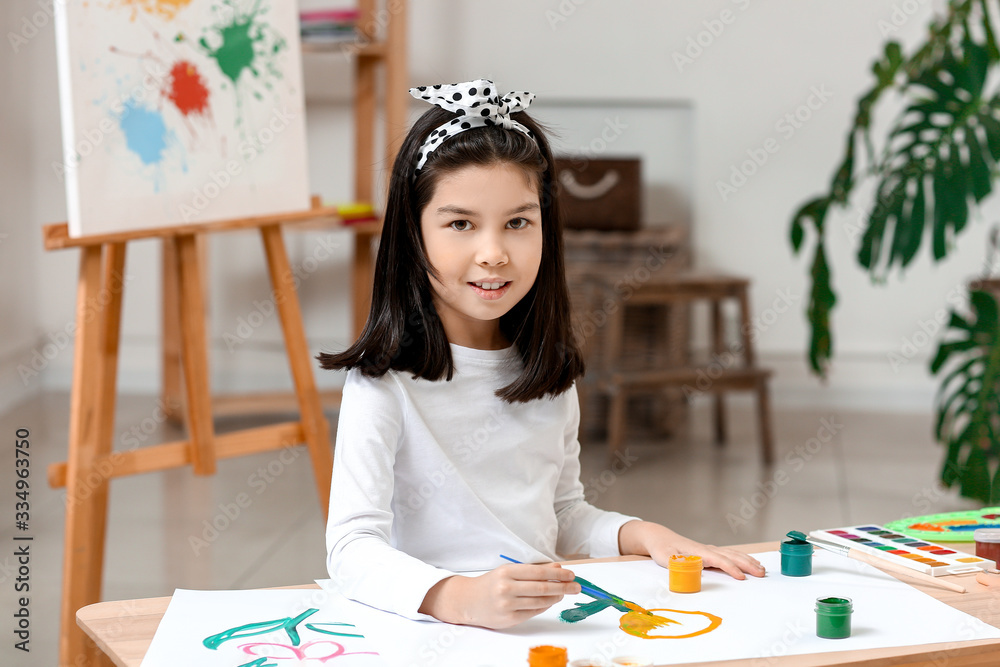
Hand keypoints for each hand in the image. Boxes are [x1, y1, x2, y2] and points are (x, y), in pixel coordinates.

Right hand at [418, 562, 580, 628]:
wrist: (468, 601)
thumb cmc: (491, 583)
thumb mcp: (509, 571)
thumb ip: (533, 570)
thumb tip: (557, 568)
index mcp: (507, 572)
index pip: (538, 572)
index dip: (558, 574)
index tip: (571, 574)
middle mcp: (506, 588)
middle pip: (542, 588)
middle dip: (563, 587)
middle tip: (576, 586)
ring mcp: (507, 605)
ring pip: (539, 602)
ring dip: (556, 597)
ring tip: (564, 593)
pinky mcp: (509, 619)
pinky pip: (533, 612)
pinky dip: (544, 606)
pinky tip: (550, 601)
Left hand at [619, 521, 765, 579]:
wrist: (659, 537)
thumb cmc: (662, 548)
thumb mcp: (664, 556)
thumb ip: (674, 563)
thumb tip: (684, 568)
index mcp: (699, 551)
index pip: (719, 560)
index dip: (731, 568)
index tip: (742, 578)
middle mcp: (707, 549)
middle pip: (731, 556)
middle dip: (747, 564)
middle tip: (761, 574)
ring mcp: (709, 550)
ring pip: (733, 554)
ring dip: (747, 561)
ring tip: (761, 569)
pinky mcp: (709, 552)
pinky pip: (729, 554)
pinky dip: (741, 558)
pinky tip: (749, 562)